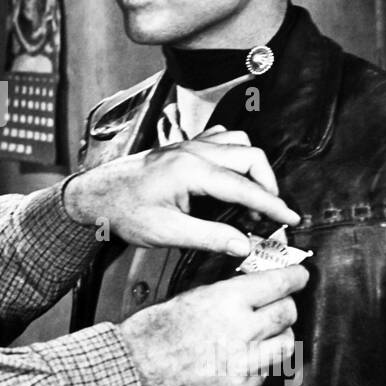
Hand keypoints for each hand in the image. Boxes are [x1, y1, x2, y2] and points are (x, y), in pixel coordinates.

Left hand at [63, 127, 298, 255]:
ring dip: (253, 167)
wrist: (94, 195)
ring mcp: (187, 144)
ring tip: (253, 197)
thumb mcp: (166, 233)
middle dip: (268, 184)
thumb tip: (245, 246)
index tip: (291, 221)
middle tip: (270, 213)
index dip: (272, 205)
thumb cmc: (124, 212)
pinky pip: (220, 139)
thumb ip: (209, 238)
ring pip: (238, 143)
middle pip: (249, 155)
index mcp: (191, 170)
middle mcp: (192, 150)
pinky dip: (235, 155)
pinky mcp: (182, 146)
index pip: (245, 186)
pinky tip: (231, 177)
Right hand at [114, 266, 306, 385]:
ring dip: (278, 337)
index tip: (300, 276)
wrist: (133, 373)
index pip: (278, 283)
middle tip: (279, 307)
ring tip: (263, 337)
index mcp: (226, 300)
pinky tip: (241, 362)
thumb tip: (250, 286)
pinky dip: (259, 365)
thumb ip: (223, 294)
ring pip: (286, 344)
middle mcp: (241, 329)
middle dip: (285, 307)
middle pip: (287, 313)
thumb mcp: (188, 298)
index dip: (294, 278)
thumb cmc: (151, 334)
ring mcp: (243, 362)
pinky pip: (265, 373)